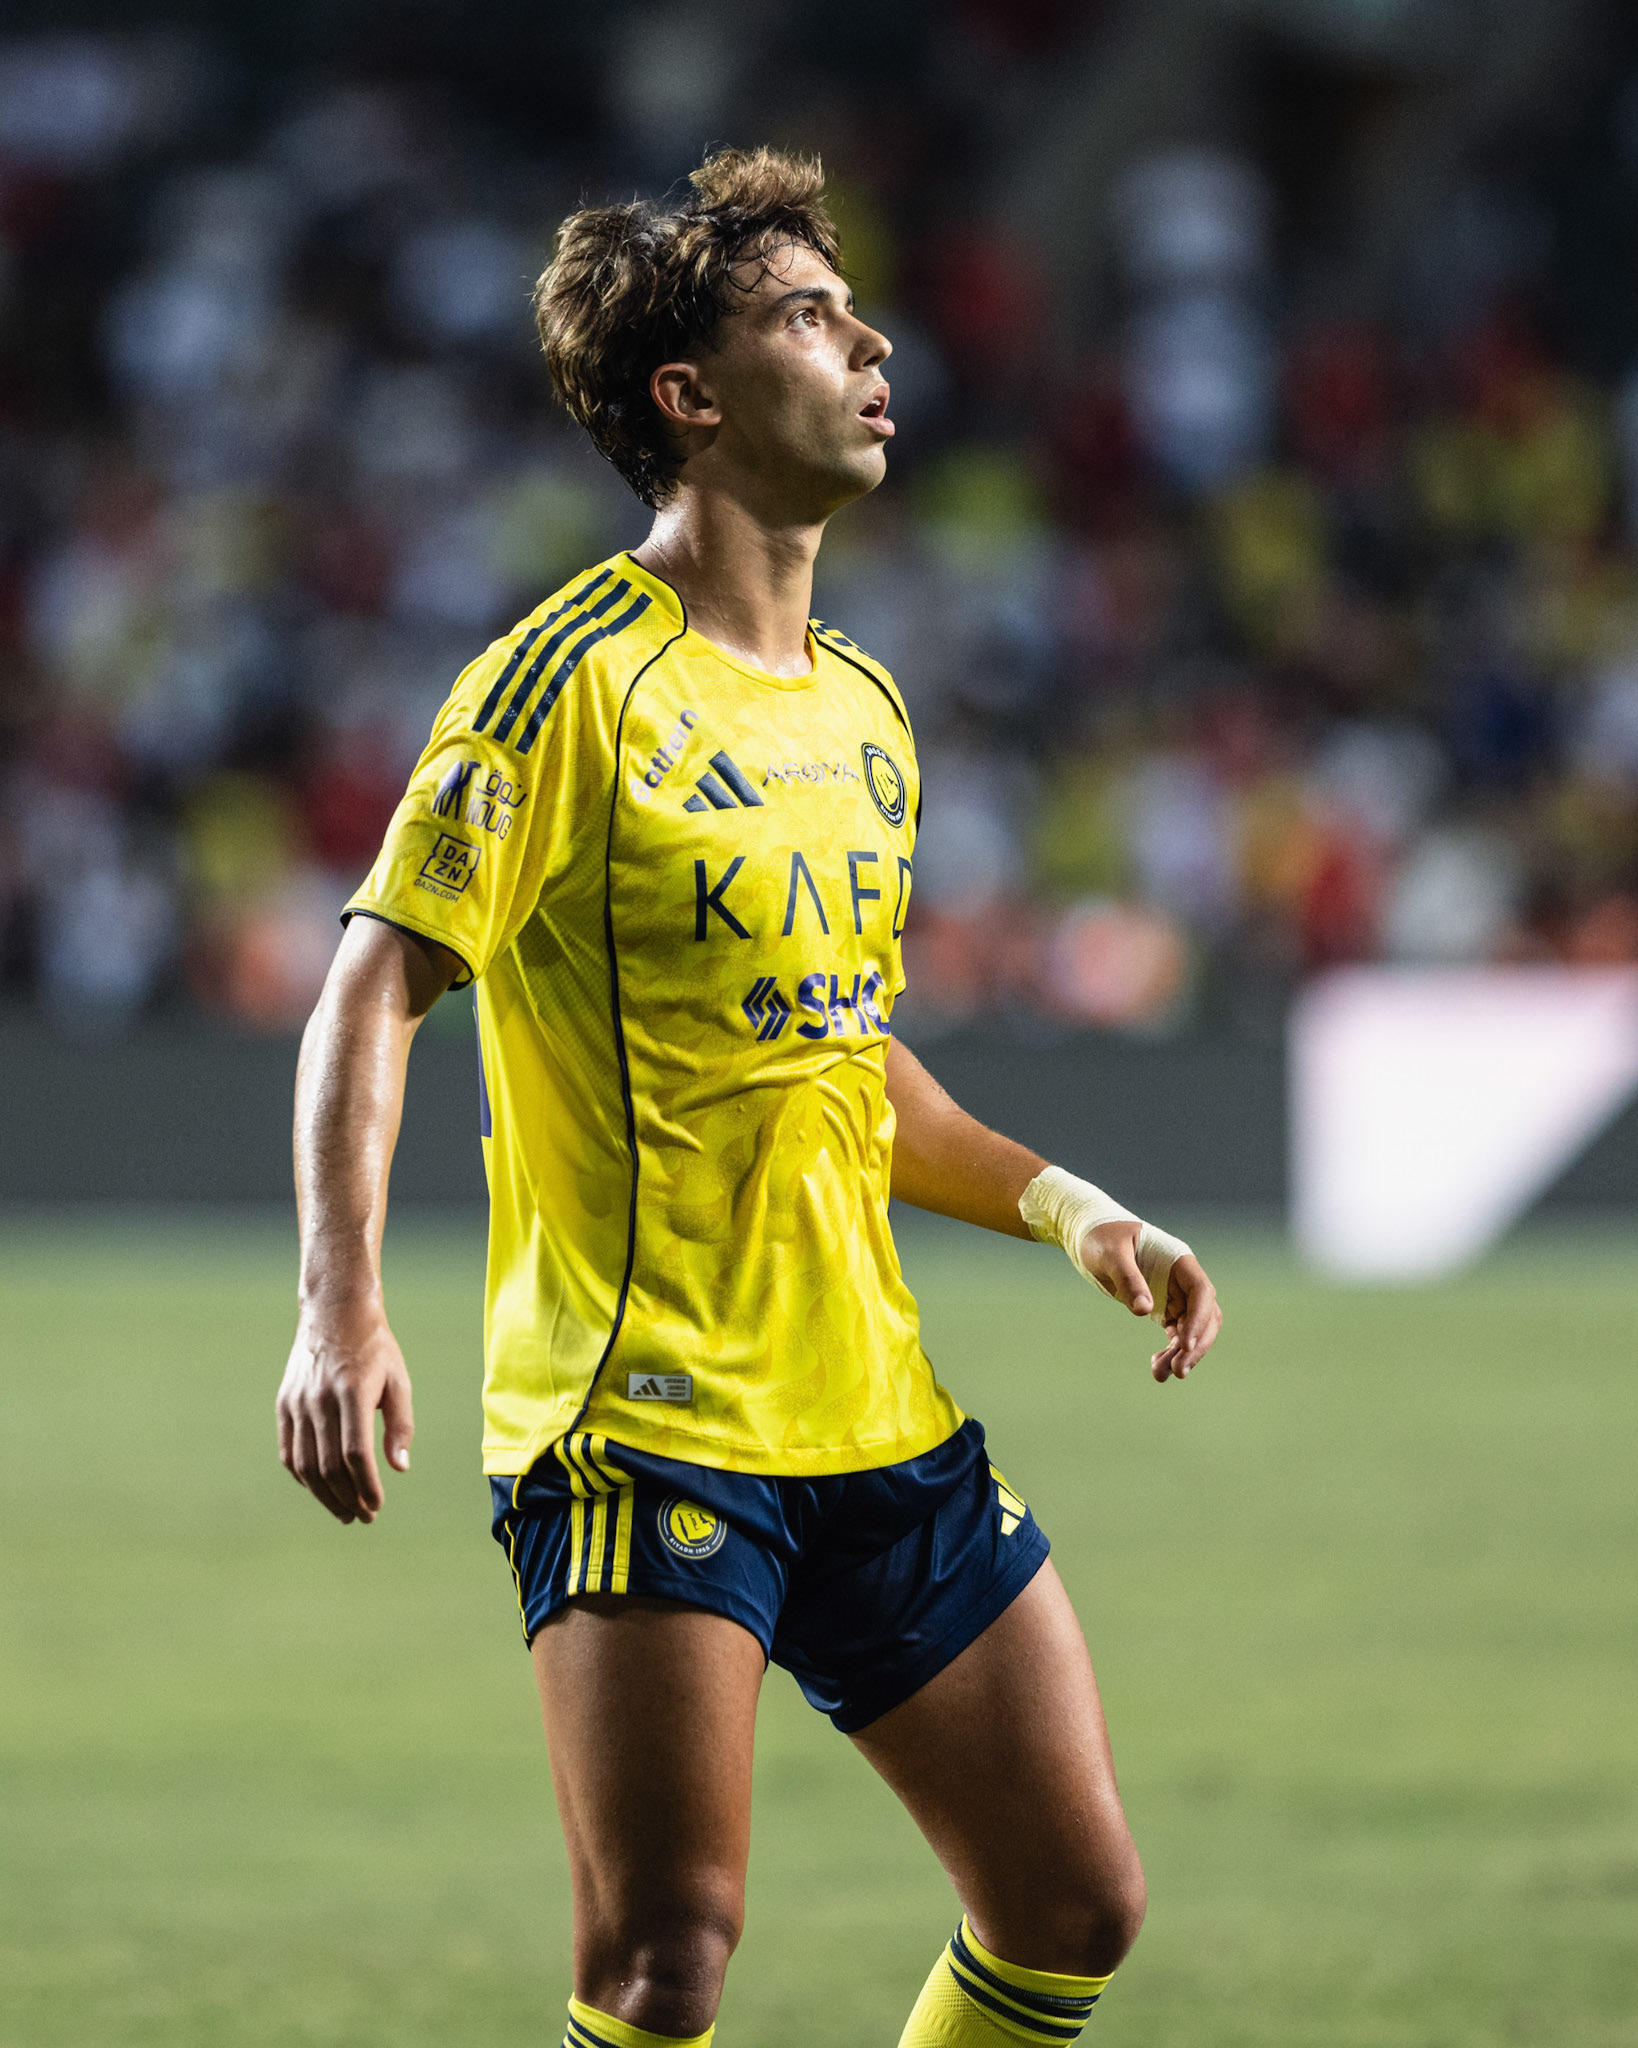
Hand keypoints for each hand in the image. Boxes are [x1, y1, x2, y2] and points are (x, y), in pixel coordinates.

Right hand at [277, 1300, 413, 1523]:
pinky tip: (320, 1489)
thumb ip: (401, 1425)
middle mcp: (320, 1399)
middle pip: (329, 1466)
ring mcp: (297, 1403)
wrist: (334, 1313)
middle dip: (347, 1499)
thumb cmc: (375, 1349)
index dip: (366, 1486)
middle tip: (364, 1516)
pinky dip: (303, 1476)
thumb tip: (400, 1468)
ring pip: (305, 1465)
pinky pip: (288, 1452)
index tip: (377, 1505)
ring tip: (344, 1512)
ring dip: (324, 1495)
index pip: (356, 1454)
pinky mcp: (284, 1405)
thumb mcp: (399, 1381)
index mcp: (352, 1393)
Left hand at [1076, 1223, 1222, 1384]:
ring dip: (1182, 1354)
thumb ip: (1128, 1279)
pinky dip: (1171, 1352)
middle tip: (1178, 1371)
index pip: (1201, 1291)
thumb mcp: (1110, 1254)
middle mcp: (1183, 1280)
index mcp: (1178, 1261)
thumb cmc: (1101, 1237)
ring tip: (1160, 1374)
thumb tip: (1144, 1310)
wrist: (1090, 1236)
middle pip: (1205, 1316)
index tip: (1185, 1345)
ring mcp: (1176, 1295)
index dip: (1199, 1319)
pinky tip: (1158, 1366)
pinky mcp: (1164, 1307)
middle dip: (1195, 1346)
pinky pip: (1176, 1334)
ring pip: (1192, 1330)